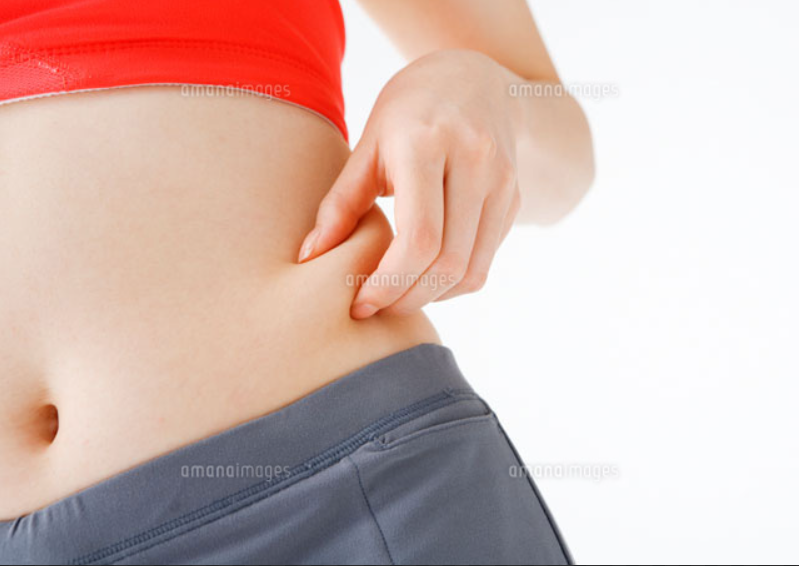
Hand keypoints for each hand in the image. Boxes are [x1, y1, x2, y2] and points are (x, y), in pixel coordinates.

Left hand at [298, 49, 521, 318]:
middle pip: (446, 263)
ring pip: (471, 270)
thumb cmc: (408, 112)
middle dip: (407, 299)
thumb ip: (339, 203)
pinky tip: (424, 277)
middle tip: (376, 308)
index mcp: (427, 144)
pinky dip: (453, 283)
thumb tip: (309, 257)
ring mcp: (502, 182)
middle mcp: (474, 162)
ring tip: (398, 297)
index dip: (388, 284)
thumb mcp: (367, 146)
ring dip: (431, 298)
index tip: (361, 303)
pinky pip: (485, 261)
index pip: (418, 240)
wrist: (475, 79)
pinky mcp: (515, 198)